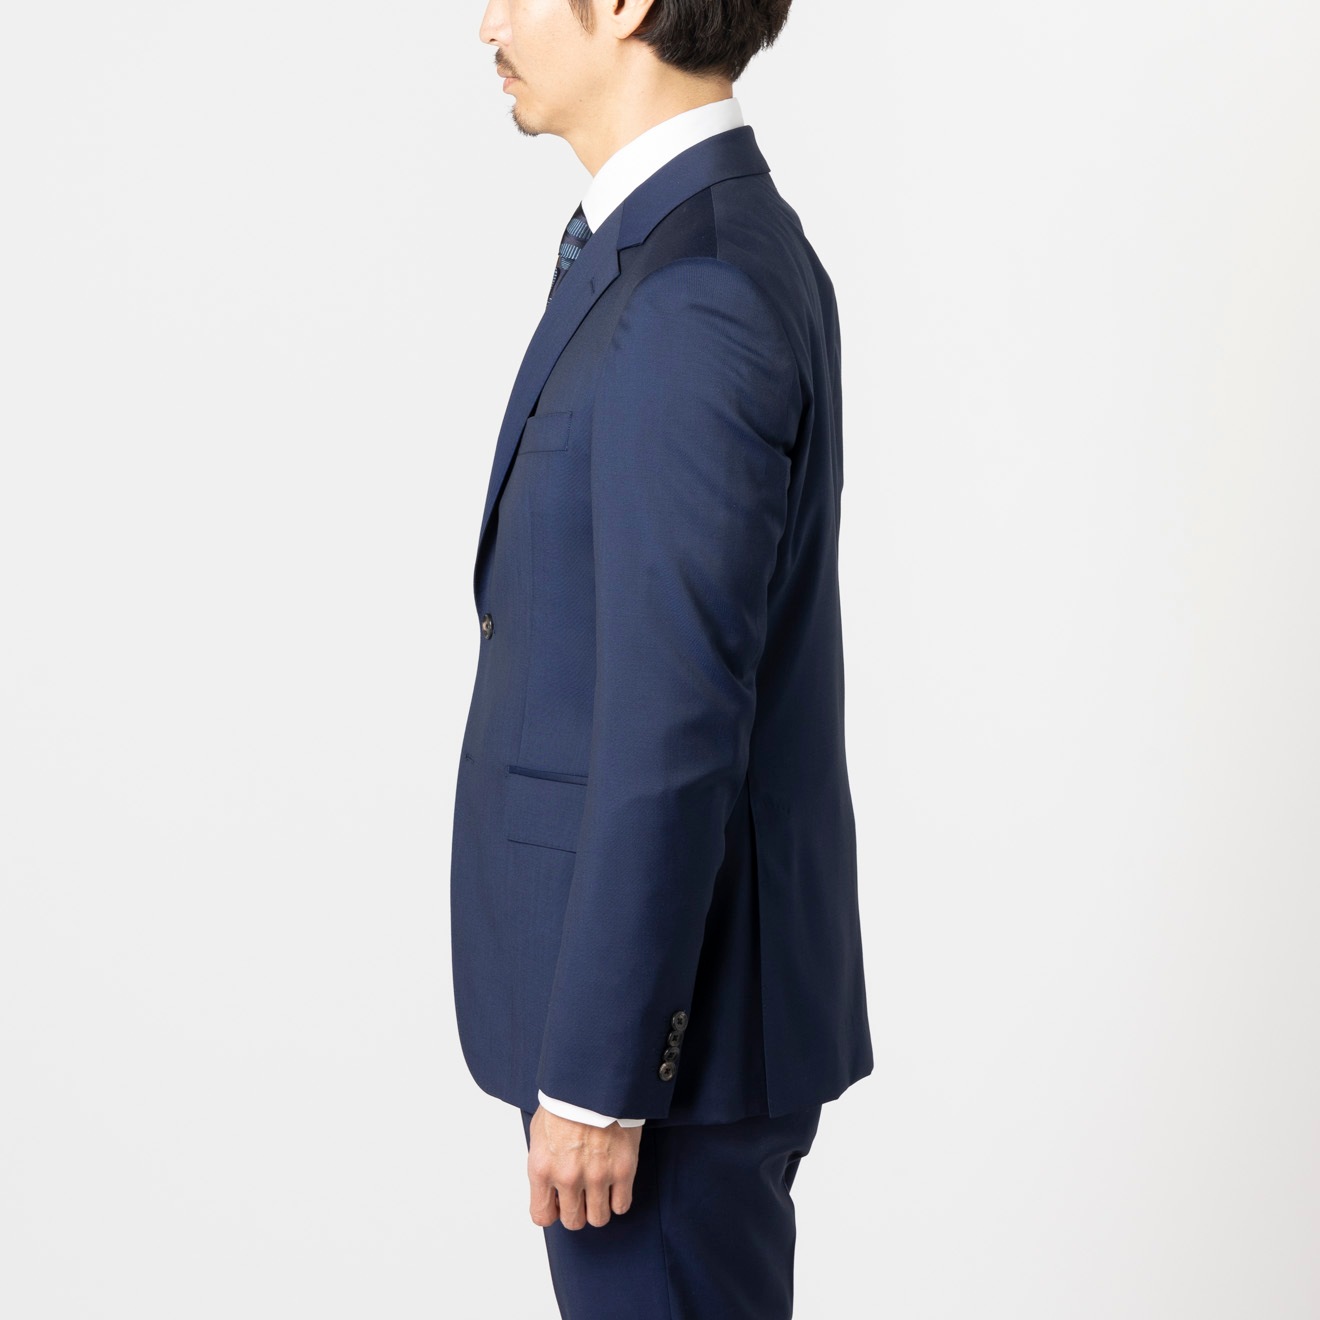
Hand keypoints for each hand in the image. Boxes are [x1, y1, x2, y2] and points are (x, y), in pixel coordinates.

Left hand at [527, 1104, 641, 1229]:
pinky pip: (622, 1205)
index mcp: (542, 1167)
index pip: (542, 1215)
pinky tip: (615, 1185)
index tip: (559, 1203)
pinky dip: (619, 1199)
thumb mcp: (540, 1132)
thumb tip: (549, 1186)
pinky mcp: (623, 1169)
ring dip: (598, 1207)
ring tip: (599, 1190)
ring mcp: (597, 1175)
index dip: (552, 1212)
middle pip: (573, 1221)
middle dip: (577, 1211)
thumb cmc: (567, 1101)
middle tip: (582, 1195)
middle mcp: (567, 1176)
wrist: (596, 1080)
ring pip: (598, 1219)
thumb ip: (544, 1164)